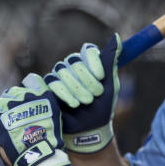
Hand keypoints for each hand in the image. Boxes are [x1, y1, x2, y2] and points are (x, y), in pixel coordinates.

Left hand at [0, 82, 70, 165]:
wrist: (39, 154)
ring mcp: (9, 109)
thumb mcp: (55, 115)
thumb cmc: (50, 138)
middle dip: (8, 101)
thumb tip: (40, 98)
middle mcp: (23, 99)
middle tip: (8, 111)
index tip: (19, 101)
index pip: (24, 89)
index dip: (20, 95)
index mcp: (39, 96)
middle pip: (9, 94)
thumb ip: (48, 103)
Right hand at [37, 33, 121, 152]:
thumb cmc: (102, 106)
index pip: (88, 50)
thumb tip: (117, 36)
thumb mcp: (111, 84)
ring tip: (85, 102)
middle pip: (74, 61)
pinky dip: (63, 93)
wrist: (90, 129)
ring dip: (76, 88)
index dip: (93, 61)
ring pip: (62, 71)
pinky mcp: (48, 88)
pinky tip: (73, 103)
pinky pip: (51, 82)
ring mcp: (59, 77)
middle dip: (86, 80)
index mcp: (89, 64)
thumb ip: (112, 61)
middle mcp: (73, 67)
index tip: (101, 76)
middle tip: (95, 96)